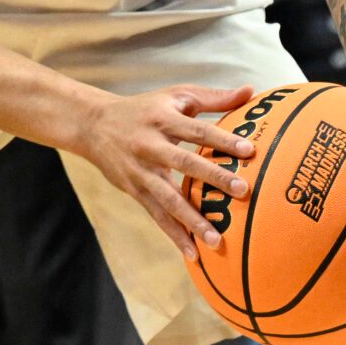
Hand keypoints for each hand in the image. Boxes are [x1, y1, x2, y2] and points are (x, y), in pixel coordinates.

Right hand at [75, 83, 258, 257]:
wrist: (94, 126)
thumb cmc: (145, 109)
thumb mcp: (175, 96)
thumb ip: (214, 98)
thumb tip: (251, 91)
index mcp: (163, 118)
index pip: (197, 130)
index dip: (222, 140)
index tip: (249, 151)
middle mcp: (149, 144)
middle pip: (184, 163)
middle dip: (213, 178)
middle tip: (242, 191)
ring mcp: (140, 171)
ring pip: (168, 198)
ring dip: (192, 220)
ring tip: (217, 240)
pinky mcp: (134, 190)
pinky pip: (156, 215)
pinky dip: (174, 234)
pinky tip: (193, 253)